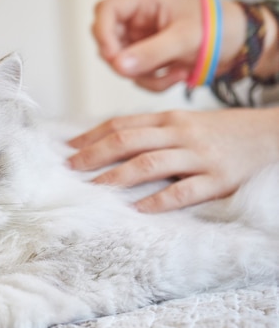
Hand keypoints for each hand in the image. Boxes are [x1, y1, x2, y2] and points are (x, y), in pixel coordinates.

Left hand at [68, 108, 278, 212]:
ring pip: (150, 163)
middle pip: (127, 141)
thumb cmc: (223, 132)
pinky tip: (138, 209)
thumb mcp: (187, 124)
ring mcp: (199, 156)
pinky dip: (159, 200)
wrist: (273, 135)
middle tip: (70, 168)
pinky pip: (184, 191)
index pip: (121, 124)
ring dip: (117, 176)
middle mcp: (180, 133)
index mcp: (169, 119)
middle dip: (94, 154)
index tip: (69, 148)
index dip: (92, 136)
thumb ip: (154, 132)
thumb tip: (113, 144)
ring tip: (94, 188)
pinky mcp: (218, 179)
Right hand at [92, 0, 245, 90]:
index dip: (102, 33)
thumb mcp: (184, 38)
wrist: (237, 45)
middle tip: (142, 71)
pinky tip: (175, 75)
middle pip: (107, 42)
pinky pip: (137, 77)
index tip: (113, 55)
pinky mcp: (147, 60)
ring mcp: (141, 42)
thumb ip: (150, 52)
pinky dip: (153, 83)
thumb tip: (118, 65)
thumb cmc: (217, 28)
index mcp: (145, 3)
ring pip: (121, 65)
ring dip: (144, 76)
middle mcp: (138, 21)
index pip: (106, 11)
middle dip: (123, 62)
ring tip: (173, 73)